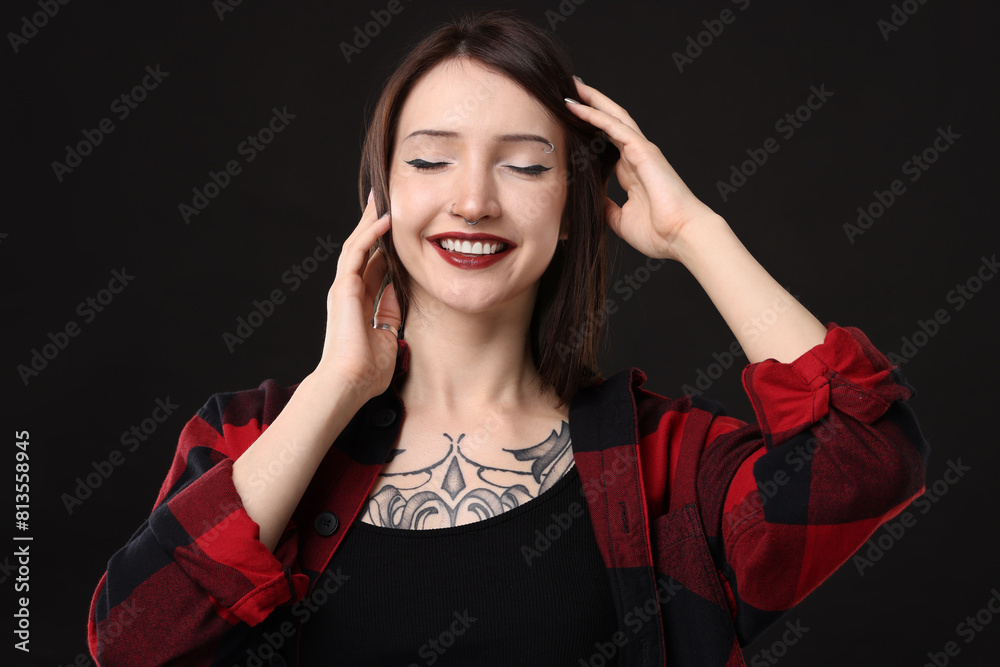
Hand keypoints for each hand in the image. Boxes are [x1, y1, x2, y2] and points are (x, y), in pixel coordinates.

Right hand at [313, 190, 400, 404]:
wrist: (349, 383)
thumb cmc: (367, 371)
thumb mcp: (388, 335)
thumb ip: (390, 313)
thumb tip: (399, 293)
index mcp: (359, 302)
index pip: (375, 265)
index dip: (386, 246)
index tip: (399, 228)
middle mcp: (349, 291)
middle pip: (363, 248)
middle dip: (374, 224)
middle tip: (387, 199)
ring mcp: (344, 287)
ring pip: (357, 244)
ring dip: (370, 220)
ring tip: (383, 197)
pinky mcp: (343, 287)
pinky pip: (357, 253)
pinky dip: (371, 234)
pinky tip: (385, 219)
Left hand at [564, 78, 719, 259]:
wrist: (682, 237)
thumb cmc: (659, 233)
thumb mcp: (620, 220)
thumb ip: (606, 207)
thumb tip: (590, 202)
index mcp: (632, 172)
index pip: (607, 143)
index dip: (590, 130)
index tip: (570, 121)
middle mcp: (636, 157)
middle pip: (610, 123)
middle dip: (591, 105)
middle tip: (570, 90)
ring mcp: (641, 151)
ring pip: (613, 117)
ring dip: (593, 101)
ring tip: (573, 86)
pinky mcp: (643, 151)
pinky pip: (615, 127)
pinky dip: (596, 115)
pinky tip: (578, 106)